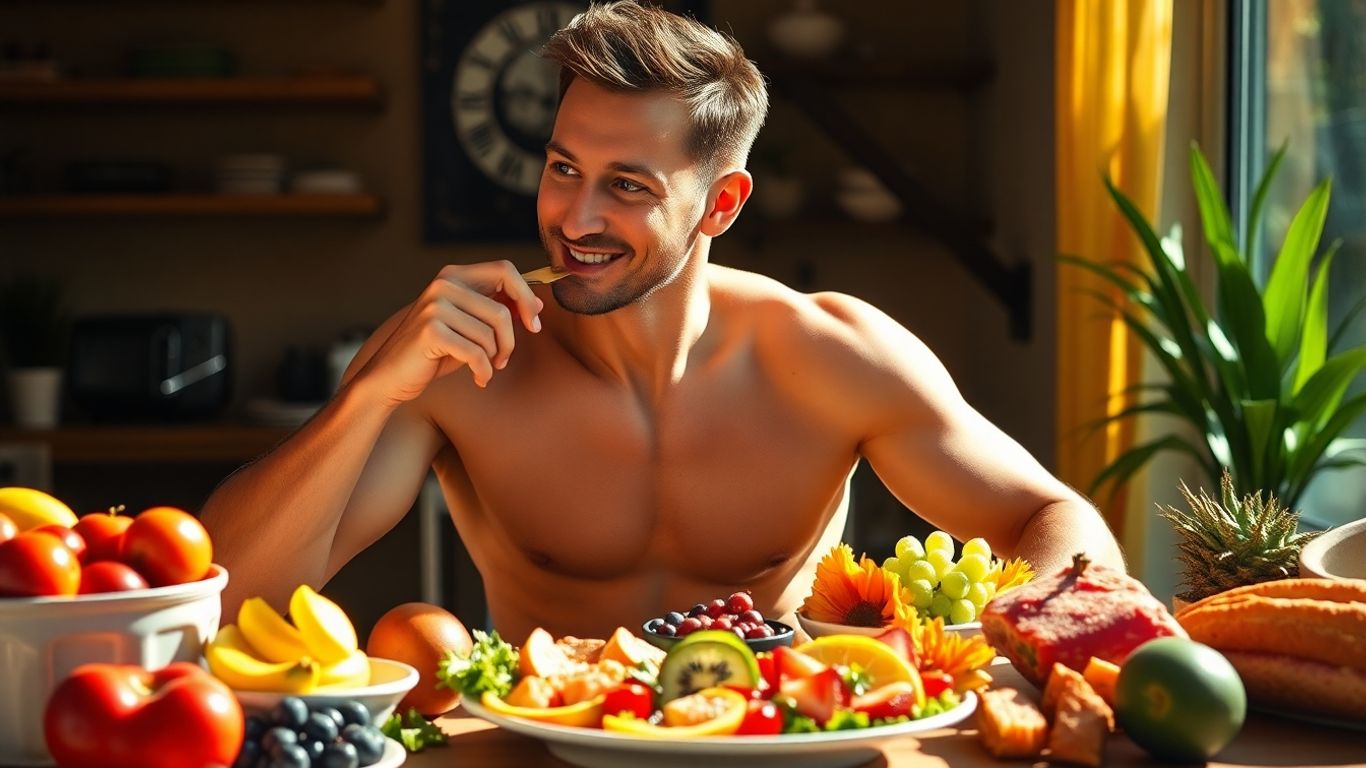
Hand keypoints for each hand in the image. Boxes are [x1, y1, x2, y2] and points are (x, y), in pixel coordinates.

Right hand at [360, 261, 542, 401]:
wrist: (390, 376)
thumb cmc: (435, 352)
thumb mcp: (468, 326)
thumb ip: (495, 309)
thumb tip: (536, 304)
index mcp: (454, 275)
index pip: (504, 270)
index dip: (526, 296)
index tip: (534, 323)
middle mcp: (443, 284)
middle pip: (501, 310)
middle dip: (510, 341)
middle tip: (504, 359)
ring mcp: (435, 306)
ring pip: (490, 335)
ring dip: (494, 359)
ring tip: (486, 368)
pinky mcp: (431, 331)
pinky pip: (477, 353)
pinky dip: (483, 371)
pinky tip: (479, 379)